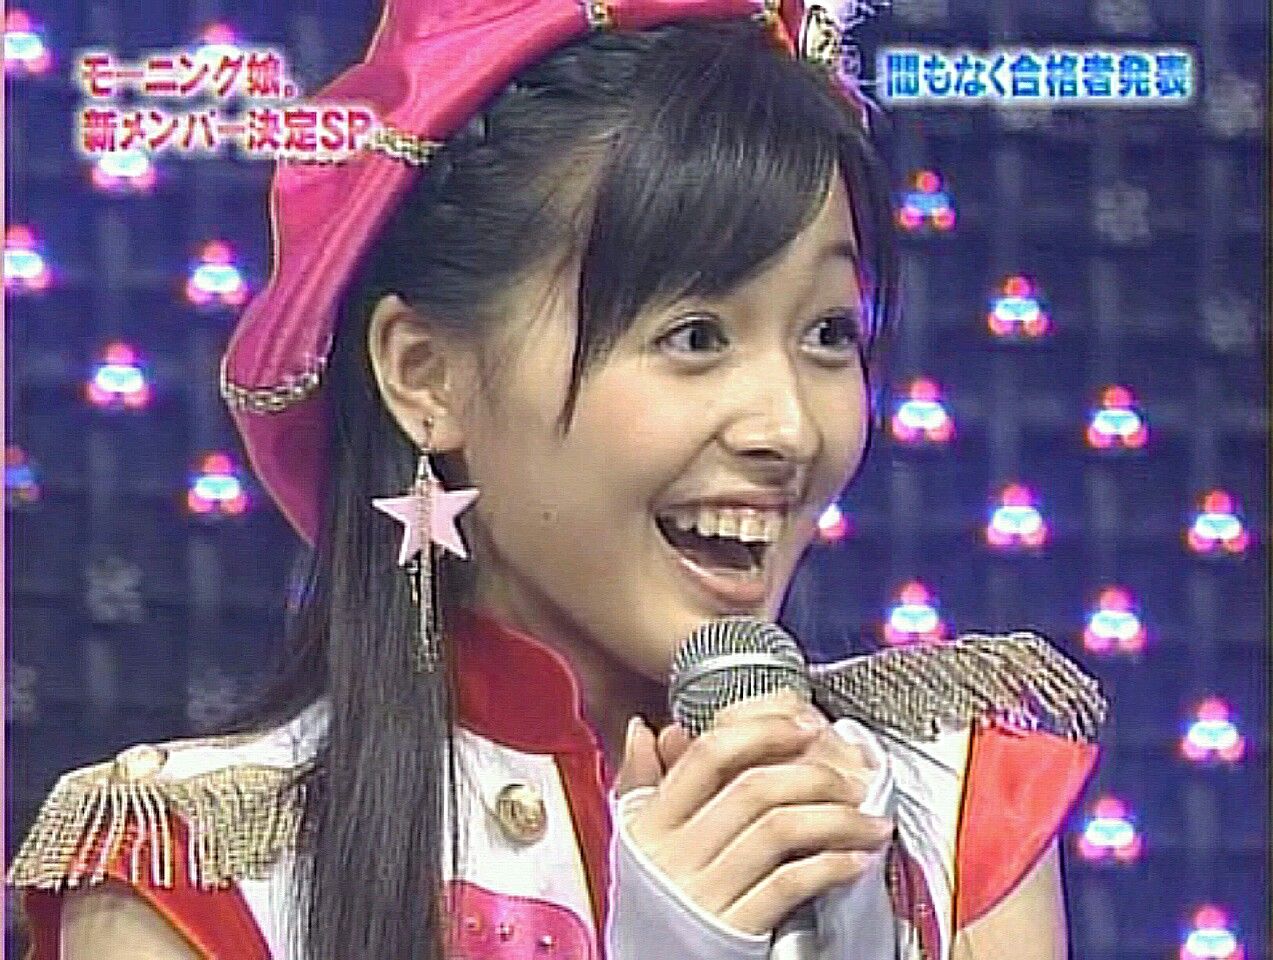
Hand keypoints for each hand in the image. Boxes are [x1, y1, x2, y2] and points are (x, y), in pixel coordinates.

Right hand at [613, 690, 892, 936]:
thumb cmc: (651, 903)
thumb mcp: (633, 841)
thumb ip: (640, 783)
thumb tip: (646, 731)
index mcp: (650, 821)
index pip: (708, 755)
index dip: (763, 730)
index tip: (805, 724)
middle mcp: (673, 853)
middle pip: (754, 789)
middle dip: (815, 775)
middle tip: (853, 778)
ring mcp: (703, 892)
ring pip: (778, 831)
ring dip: (837, 819)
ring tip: (868, 820)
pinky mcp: (733, 931)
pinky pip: (788, 885)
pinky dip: (828, 867)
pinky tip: (853, 860)